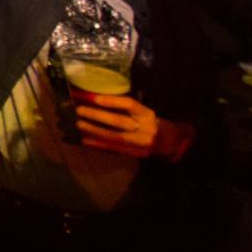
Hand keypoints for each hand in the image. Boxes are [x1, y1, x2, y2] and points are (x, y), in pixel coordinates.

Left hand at [72, 93, 192, 160]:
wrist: (173, 144)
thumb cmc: (155, 123)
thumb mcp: (147, 112)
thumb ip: (130, 108)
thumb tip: (101, 98)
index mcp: (148, 114)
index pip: (129, 104)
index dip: (111, 101)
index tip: (94, 97)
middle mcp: (144, 128)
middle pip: (118, 121)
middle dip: (97, 115)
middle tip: (80, 110)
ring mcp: (139, 143)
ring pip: (113, 136)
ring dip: (93, 130)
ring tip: (78, 124)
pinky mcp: (134, 154)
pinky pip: (113, 149)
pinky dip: (97, 144)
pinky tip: (84, 140)